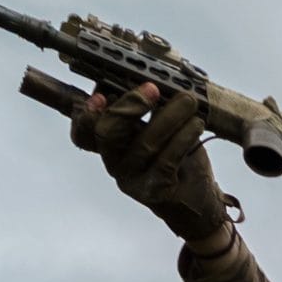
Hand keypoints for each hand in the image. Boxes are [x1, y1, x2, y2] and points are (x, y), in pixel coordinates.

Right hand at [71, 83, 232, 246]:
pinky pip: (167, 160)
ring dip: (169, 116)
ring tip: (188, 102)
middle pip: (107, 133)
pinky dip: (183, 137)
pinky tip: (195, 124)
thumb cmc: (178, 158)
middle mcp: (114, 162)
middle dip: (130, 105)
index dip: (85, 114)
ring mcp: (132, 179)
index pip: (83, 131)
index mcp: (110, 143)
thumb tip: (150, 81)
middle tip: (153, 88)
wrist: (198, 200)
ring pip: (144, 143)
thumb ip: (147, 108)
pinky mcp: (154, 191)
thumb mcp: (158, 128)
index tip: (100, 95)